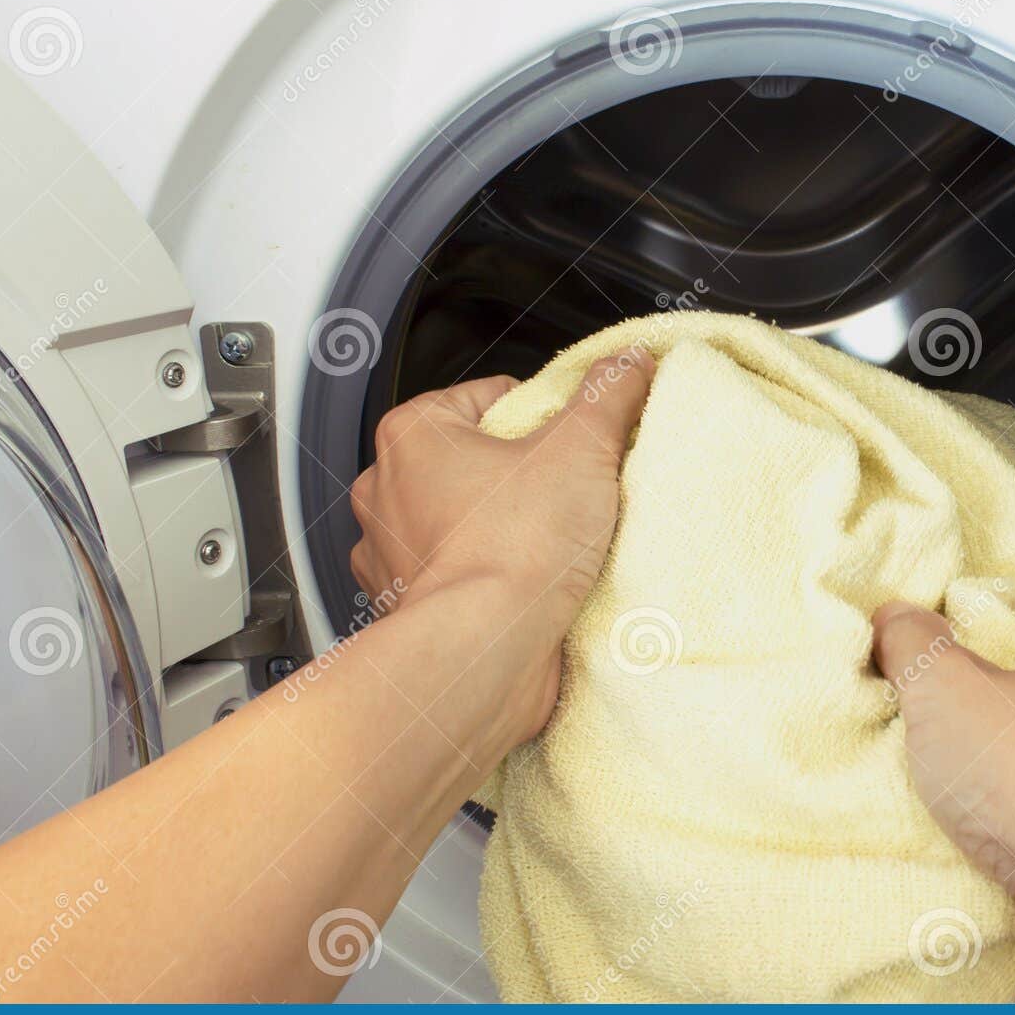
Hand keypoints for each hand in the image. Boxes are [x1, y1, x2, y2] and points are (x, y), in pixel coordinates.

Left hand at [349, 355, 653, 744]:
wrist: (485, 650)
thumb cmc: (512, 552)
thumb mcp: (582, 449)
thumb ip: (607, 395)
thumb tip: (627, 364)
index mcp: (413, 433)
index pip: (492, 396)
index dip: (545, 416)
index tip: (573, 441)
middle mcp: (387, 488)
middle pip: (474, 457)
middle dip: (521, 472)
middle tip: (565, 490)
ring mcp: (389, 550)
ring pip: (460, 517)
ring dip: (501, 525)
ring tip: (549, 541)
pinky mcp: (405, 605)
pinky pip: (453, 572)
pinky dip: (485, 574)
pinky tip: (526, 582)